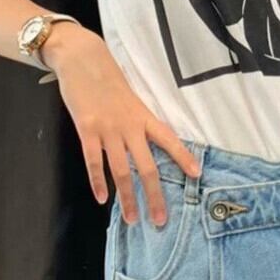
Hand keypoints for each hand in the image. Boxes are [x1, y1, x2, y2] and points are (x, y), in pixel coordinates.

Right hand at [41, 22, 201, 226]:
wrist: (82, 59)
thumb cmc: (108, 80)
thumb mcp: (131, 99)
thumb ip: (139, 123)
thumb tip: (147, 147)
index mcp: (144, 117)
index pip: (169, 140)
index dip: (184, 157)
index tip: (197, 175)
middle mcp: (130, 126)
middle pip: (147, 167)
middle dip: (155, 196)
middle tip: (160, 220)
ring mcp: (108, 129)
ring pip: (121, 171)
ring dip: (127, 198)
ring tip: (132, 219)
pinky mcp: (86, 129)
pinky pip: (93, 161)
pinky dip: (97, 181)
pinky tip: (102, 198)